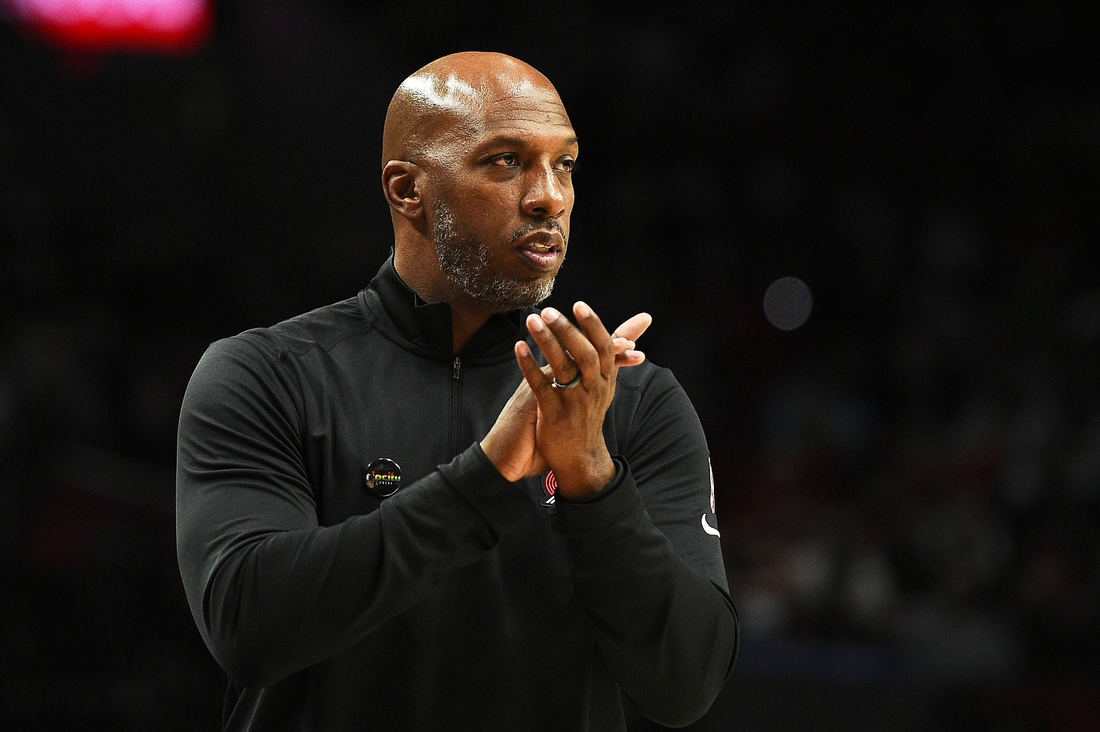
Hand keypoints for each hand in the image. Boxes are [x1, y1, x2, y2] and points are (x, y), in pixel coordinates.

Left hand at [481, 309, 650, 485]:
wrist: (580, 457)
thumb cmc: (590, 411)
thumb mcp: (607, 381)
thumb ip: (618, 349)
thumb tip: (644, 318)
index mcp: (606, 379)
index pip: (605, 347)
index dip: (593, 325)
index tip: (578, 305)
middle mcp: (594, 389)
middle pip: (585, 355)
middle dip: (568, 330)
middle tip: (549, 310)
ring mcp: (575, 403)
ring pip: (563, 368)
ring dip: (547, 342)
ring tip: (533, 321)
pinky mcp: (555, 416)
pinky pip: (541, 387)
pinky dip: (529, 366)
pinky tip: (519, 347)